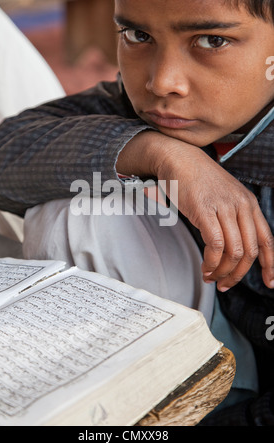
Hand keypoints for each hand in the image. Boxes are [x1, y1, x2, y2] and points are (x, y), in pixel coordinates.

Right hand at [117, 131, 273, 290]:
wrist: (179, 158)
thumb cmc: (198, 179)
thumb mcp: (225, 197)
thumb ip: (233, 218)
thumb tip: (233, 249)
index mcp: (249, 204)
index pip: (267, 240)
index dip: (270, 265)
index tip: (269, 282)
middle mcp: (241, 206)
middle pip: (250, 251)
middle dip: (238, 274)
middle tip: (225, 285)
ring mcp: (224, 208)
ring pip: (234, 252)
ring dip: (223, 272)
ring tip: (211, 277)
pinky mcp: (205, 211)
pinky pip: (215, 246)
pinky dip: (212, 263)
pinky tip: (205, 267)